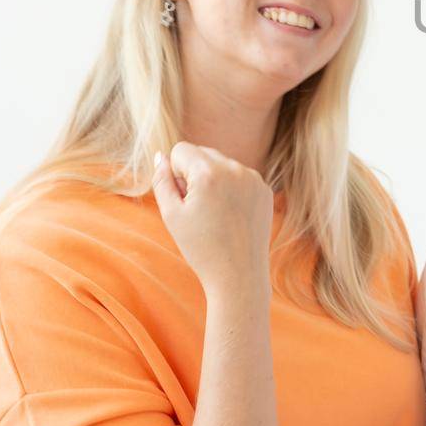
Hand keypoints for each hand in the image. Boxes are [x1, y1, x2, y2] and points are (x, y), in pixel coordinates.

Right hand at [151, 143, 274, 294]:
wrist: (239, 275)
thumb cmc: (200, 247)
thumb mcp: (171, 214)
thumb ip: (162, 180)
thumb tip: (161, 156)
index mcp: (209, 173)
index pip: (181, 150)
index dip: (175, 174)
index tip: (184, 198)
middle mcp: (235, 169)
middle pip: (203, 153)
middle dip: (194, 173)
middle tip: (198, 208)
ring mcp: (254, 178)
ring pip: (222, 164)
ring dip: (213, 180)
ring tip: (215, 214)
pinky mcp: (265, 189)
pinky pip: (240, 176)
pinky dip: (232, 188)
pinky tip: (232, 216)